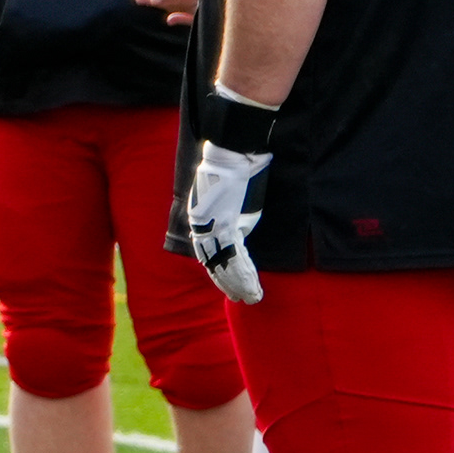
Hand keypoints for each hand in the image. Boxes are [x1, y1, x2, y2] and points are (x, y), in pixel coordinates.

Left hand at [183, 138, 270, 304]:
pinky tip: (251, 287)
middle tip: (241, 298)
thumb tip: (240, 232)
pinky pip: (234, 256)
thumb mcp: (233, 201)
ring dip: (239, 284)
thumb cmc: (235, 172)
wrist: (231, 154)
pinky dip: (245, 274)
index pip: (209, 254)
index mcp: (201, 220)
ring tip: (250, 298)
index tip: (231, 286)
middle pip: (214, 263)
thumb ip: (234, 218)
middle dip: (229, 283)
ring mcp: (210, 226)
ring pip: (224, 264)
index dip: (220, 272)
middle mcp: (202, 226)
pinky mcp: (223, 224)